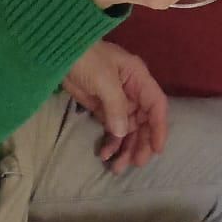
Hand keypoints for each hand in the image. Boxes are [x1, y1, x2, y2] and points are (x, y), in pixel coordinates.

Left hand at [63, 41, 169, 173]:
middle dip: (141, 143)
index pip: (156, 105)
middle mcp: (132, 92)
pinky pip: (113, 130)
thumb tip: (123, 133)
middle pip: (144, 122)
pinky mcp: (103, 109)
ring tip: (116, 168)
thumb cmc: (87, 59)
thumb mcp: (103, 79)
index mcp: (138, 78)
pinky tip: (104, 155)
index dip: (159, 127)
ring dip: (125, 148)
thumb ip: (115, 106)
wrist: (61, 53)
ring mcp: (118, 102)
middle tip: (135, 164)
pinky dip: (111, 143)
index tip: (157, 149)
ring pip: (128, 130)